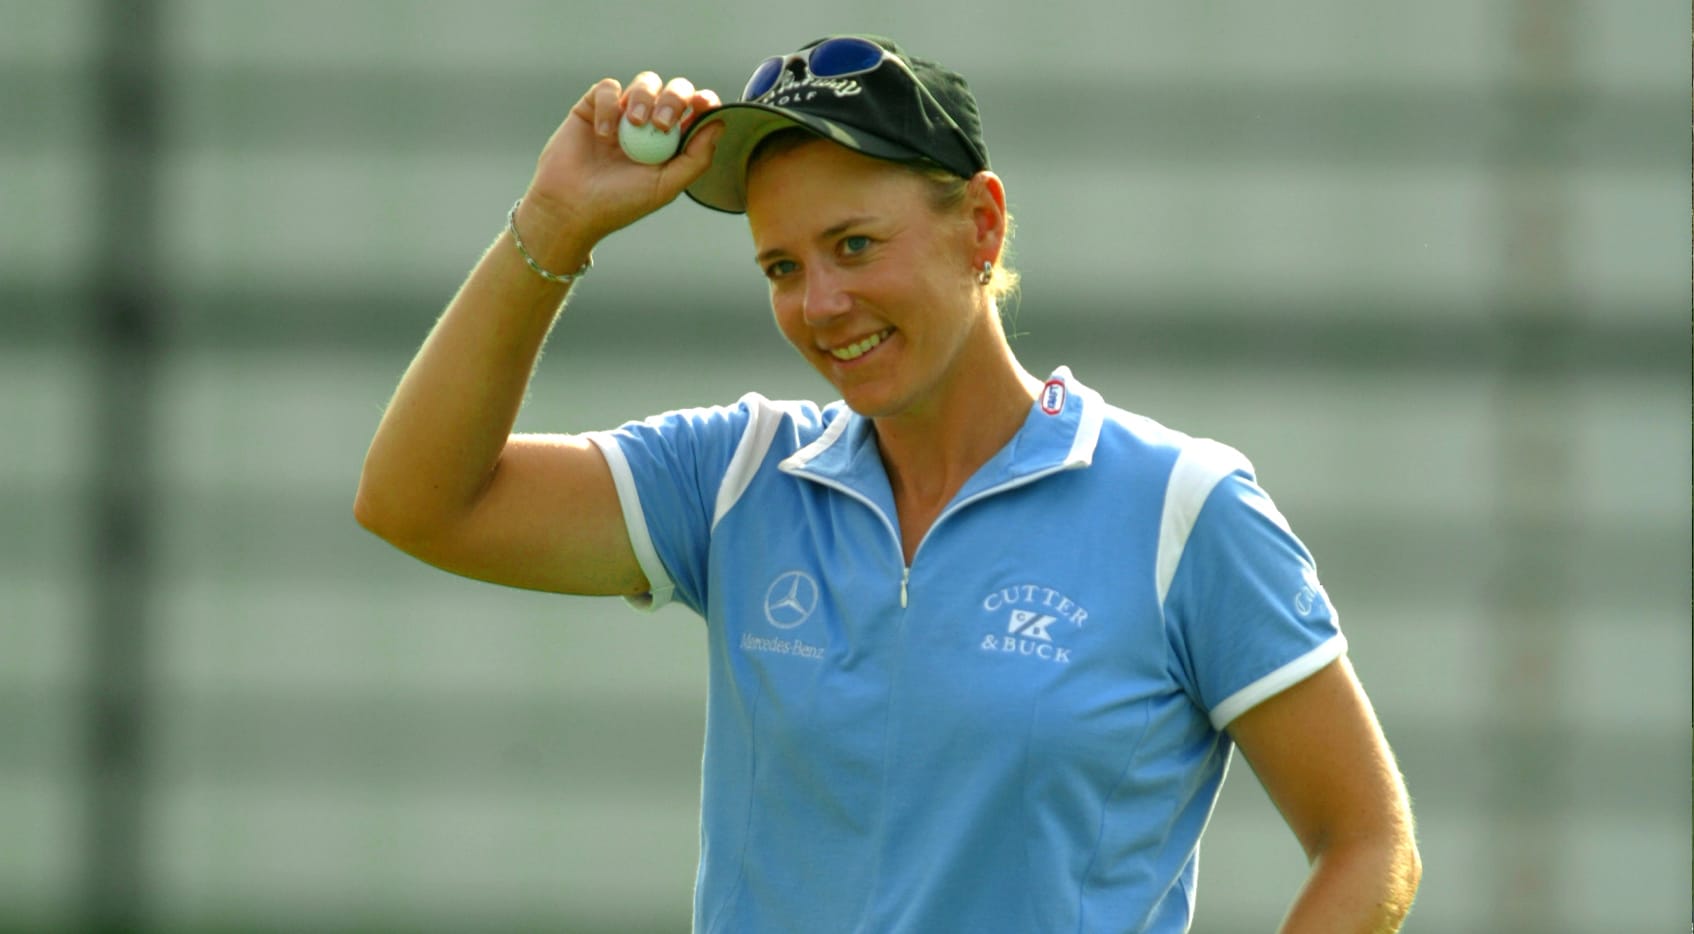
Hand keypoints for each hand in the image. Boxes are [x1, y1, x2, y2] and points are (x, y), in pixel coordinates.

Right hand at [522, 72, 723, 253]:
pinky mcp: (593, 107)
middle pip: (674, 90)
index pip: (696, 111)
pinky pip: (608, 88)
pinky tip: (603, 133)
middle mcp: (650, 124)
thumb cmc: (619, 203)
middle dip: (674, 98)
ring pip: (645, 83)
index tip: (704, 104)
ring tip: (634, 125)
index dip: (704, 101)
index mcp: (672, 142)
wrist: (571, 208)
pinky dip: (609, 105)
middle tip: (663, 123)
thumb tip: (719, 124)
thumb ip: (696, 159)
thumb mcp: (665, 186)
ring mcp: (622, 113)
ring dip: (644, 98)